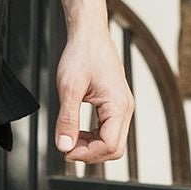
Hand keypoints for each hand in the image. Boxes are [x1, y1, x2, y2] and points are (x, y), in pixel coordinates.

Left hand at [54, 21, 131, 164]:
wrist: (89, 35)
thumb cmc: (81, 55)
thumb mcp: (69, 89)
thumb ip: (67, 120)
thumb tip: (64, 147)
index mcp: (118, 106)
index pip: (109, 146)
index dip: (86, 154)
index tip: (65, 150)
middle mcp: (126, 108)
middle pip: (115, 148)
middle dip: (90, 153)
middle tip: (66, 147)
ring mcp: (123, 107)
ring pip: (113, 141)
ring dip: (91, 146)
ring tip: (69, 138)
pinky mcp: (116, 104)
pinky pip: (109, 130)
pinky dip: (93, 136)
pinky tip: (77, 131)